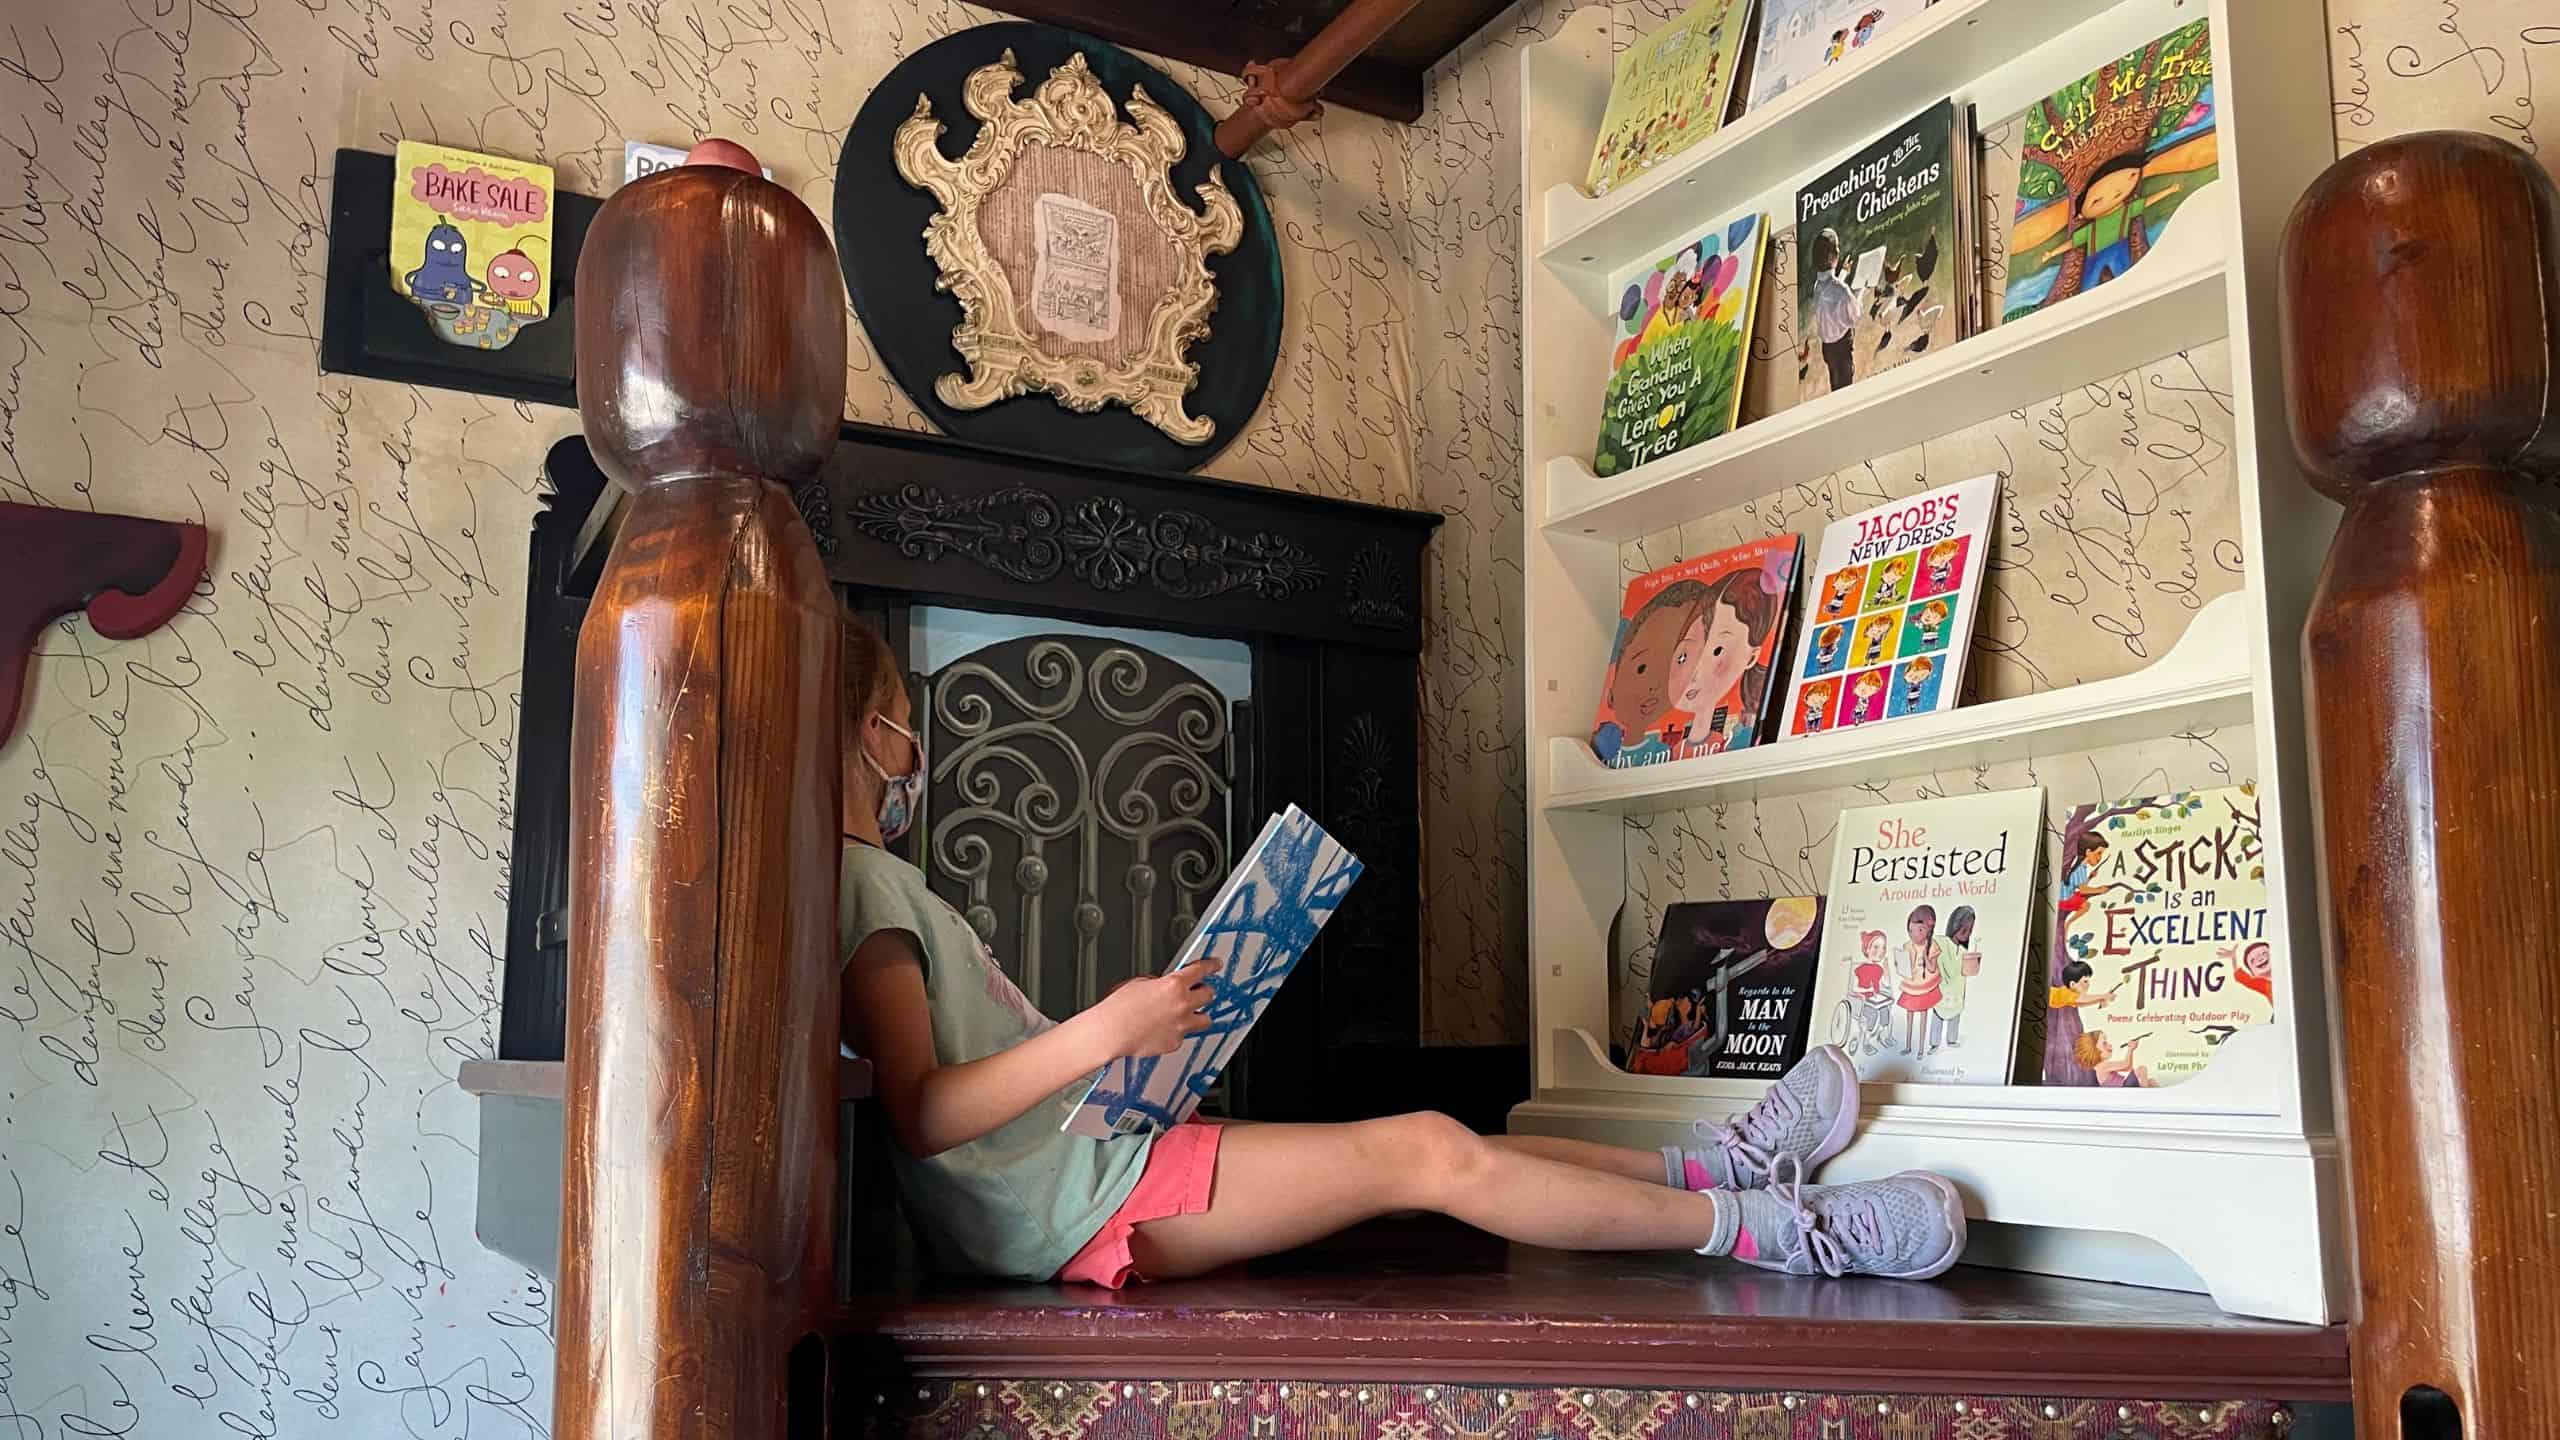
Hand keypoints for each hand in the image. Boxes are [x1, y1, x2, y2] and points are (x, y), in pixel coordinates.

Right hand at [1095, 959, 1217, 1059]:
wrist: (1110, 1032)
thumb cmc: (1118, 1008)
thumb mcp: (1139, 983)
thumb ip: (1159, 983)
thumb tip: (1165, 985)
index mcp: (1173, 985)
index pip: (1201, 970)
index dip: (1211, 965)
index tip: (1215, 965)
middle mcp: (1182, 1005)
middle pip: (1209, 995)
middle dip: (1203, 991)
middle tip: (1197, 992)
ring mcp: (1181, 1026)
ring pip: (1205, 1020)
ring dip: (1198, 1015)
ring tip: (1185, 1015)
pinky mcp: (1175, 1042)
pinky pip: (1184, 1036)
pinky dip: (1177, 1032)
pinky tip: (1163, 1030)